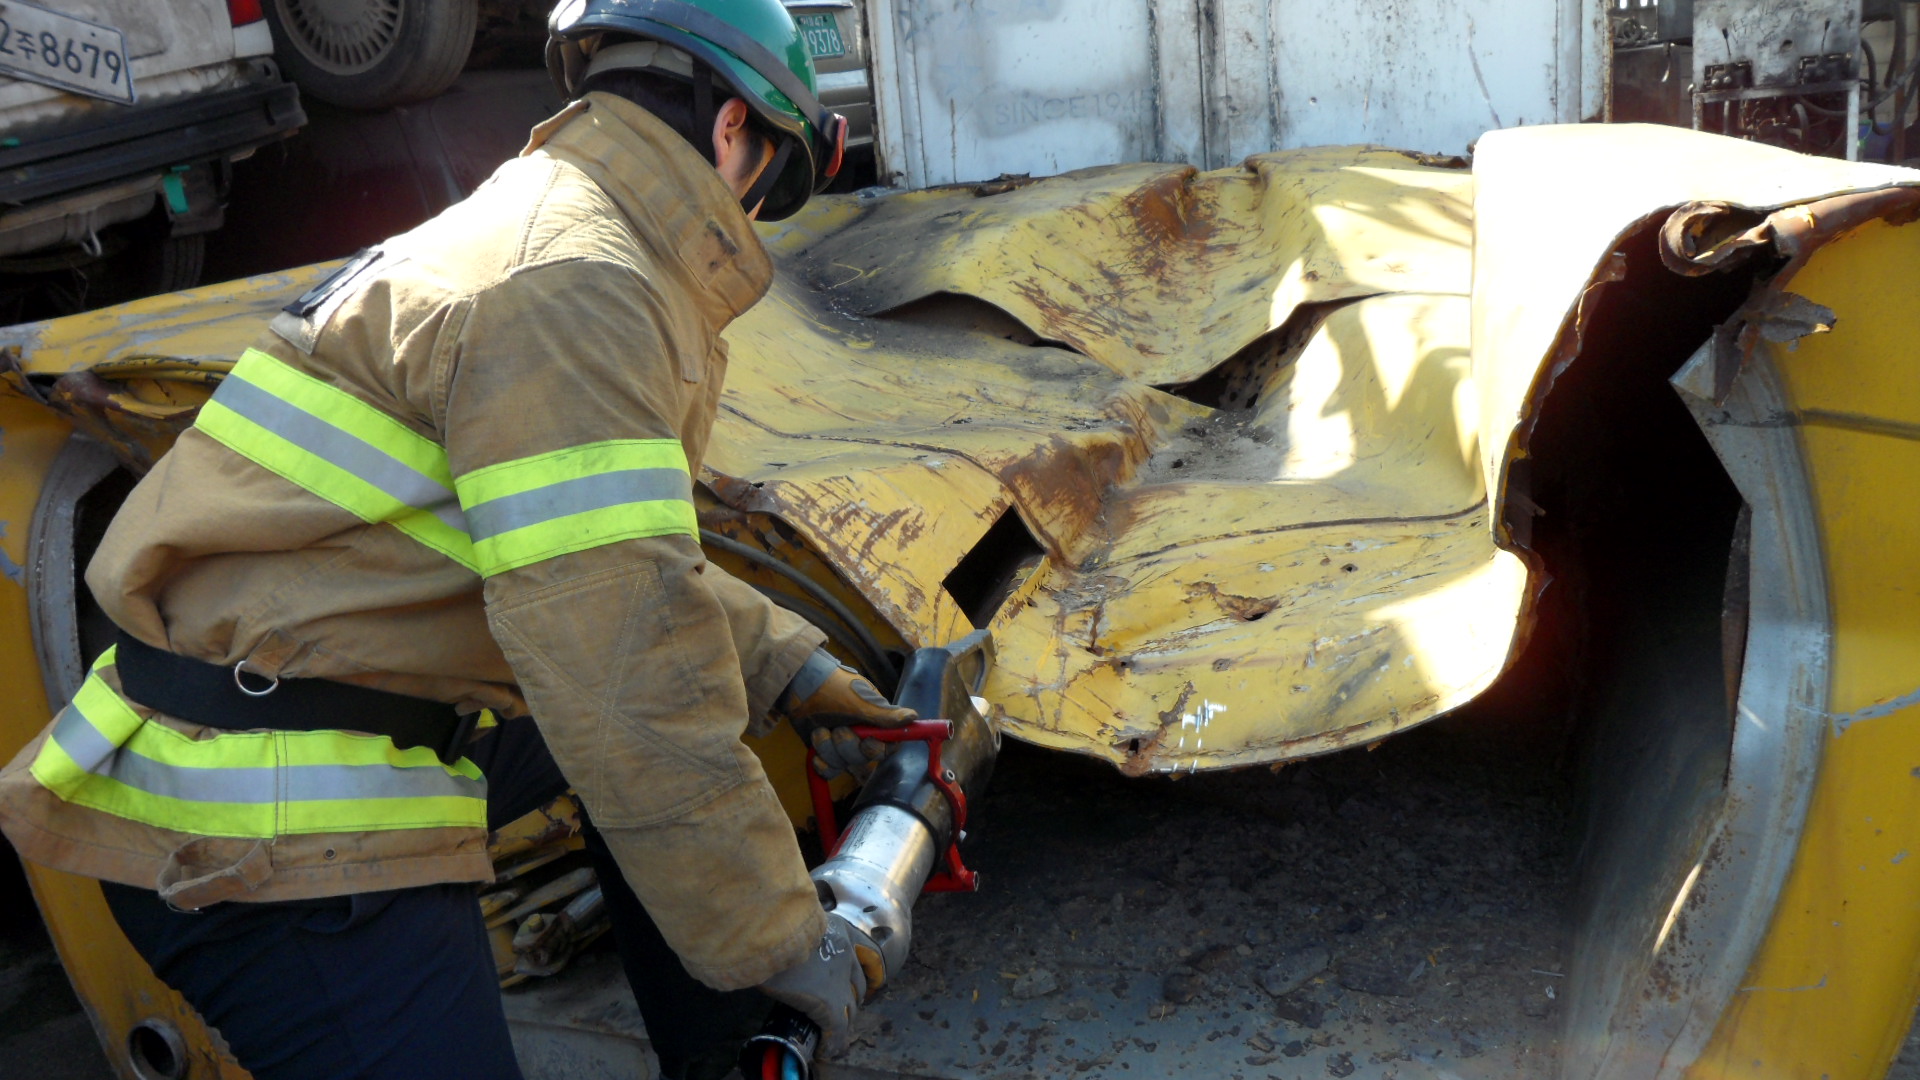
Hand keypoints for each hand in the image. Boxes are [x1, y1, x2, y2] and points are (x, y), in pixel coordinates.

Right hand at [759, 913, 872, 1056]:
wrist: (767, 932)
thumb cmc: (770, 922)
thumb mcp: (792, 920)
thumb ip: (801, 933)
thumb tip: (788, 944)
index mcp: (839, 929)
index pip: (868, 953)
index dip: (871, 972)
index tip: (871, 982)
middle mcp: (845, 953)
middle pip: (858, 984)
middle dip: (854, 998)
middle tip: (845, 1008)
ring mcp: (839, 978)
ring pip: (850, 1008)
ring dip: (843, 1021)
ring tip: (834, 1031)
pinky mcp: (829, 1002)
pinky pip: (836, 1027)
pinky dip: (832, 1040)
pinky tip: (826, 1048)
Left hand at [782, 650, 914, 779]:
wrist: (798, 685)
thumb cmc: (832, 686)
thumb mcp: (859, 701)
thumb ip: (885, 714)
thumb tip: (913, 717)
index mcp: (875, 721)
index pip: (888, 745)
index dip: (879, 748)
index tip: (868, 741)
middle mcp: (861, 734)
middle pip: (864, 758)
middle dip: (849, 747)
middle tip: (839, 730)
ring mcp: (842, 743)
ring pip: (844, 764)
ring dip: (831, 750)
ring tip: (821, 731)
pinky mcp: (825, 750)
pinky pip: (829, 769)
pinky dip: (822, 763)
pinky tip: (815, 751)